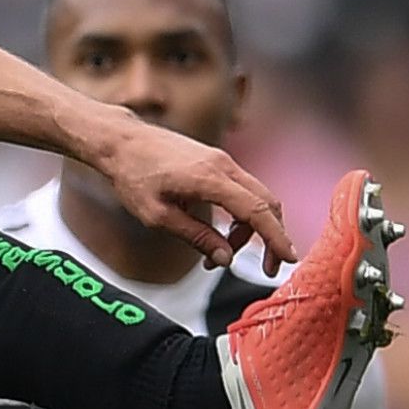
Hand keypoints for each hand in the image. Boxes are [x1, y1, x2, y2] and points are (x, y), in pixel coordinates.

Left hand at [78, 102, 295, 274]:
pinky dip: (241, 213)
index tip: (288, 260)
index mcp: (210, 178)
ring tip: (222, 253)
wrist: (119, 140)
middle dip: (272, 237)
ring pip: (257, 196)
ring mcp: (221, 160)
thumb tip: (225, 259)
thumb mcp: (157, 215)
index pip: (257, 211)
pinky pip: (242, 189)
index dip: (276, 238)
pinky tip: (220, 232)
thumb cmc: (132, 176)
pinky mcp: (215, 161)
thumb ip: (195, 236)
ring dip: (251, 228)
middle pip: (267, 203)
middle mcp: (223, 165)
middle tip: (265, 267)